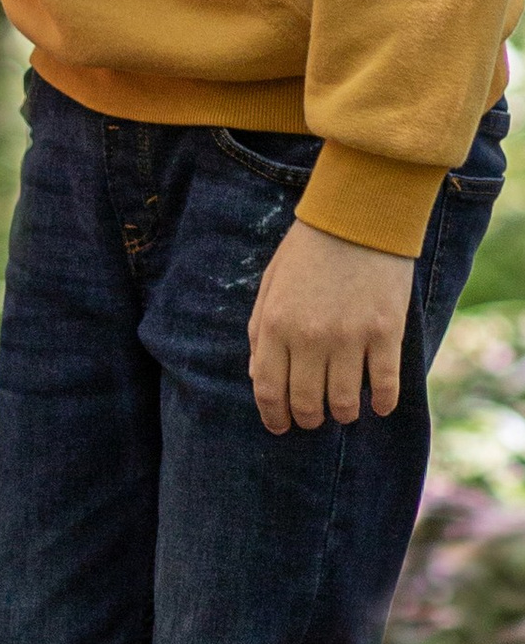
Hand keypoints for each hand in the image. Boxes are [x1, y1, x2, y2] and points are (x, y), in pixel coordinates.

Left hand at [247, 218, 413, 432]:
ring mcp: (350, 337)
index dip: (273, 415)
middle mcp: (309, 337)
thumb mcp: (271, 284)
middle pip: (305, 401)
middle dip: (307, 419)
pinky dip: (382, 403)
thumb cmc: (309, 250)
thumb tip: (258, 375)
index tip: (280, 426)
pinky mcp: (385, 333)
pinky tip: (378, 406)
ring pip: (344, 402)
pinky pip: (385, 385)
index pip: (268, 387)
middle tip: (312, 420)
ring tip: (343, 411)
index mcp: (275, 324)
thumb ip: (259, 330)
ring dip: (342, 414)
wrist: (358, 217)